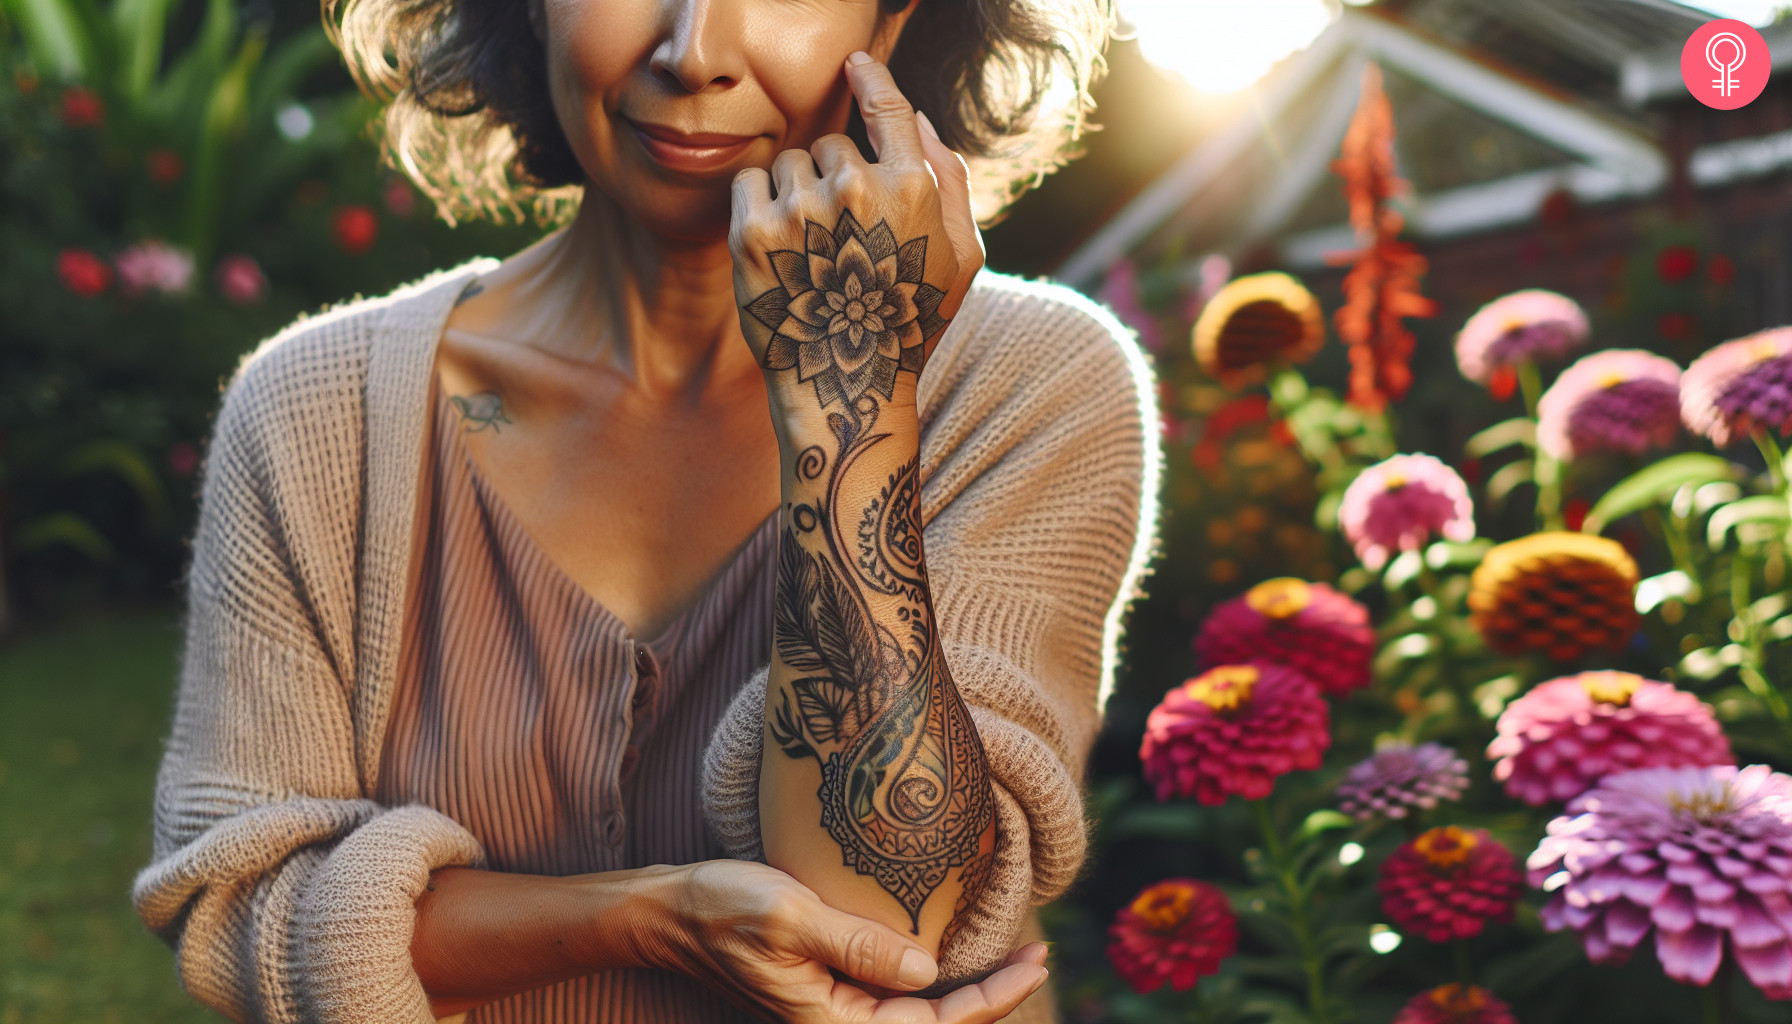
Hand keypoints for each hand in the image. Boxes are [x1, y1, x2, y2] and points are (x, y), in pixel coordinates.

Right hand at [645, 860, 1047, 1023]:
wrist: (672, 910)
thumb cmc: (724, 908)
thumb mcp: (791, 916)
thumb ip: (858, 945)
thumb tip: (927, 970)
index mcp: (832, 1022)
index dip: (991, 1000)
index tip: (1034, 963)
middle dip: (991, 998)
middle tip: (1039, 955)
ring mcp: (835, 1008)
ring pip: (917, 1014)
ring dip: (966, 991)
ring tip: (1013, 955)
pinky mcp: (831, 987)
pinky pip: (894, 995)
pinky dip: (932, 977)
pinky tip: (951, 950)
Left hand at [730, 51, 985, 414]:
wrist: (846, 389)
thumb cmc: (910, 325)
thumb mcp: (962, 259)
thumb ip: (950, 183)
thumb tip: (917, 120)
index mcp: (912, 189)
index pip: (888, 108)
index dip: (871, 79)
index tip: (857, 65)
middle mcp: (856, 190)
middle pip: (832, 146)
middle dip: (832, 180)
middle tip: (839, 241)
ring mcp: (802, 209)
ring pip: (789, 165)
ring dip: (795, 196)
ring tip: (811, 255)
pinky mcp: (753, 232)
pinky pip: (749, 183)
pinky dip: (757, 207)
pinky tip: (778, 250)